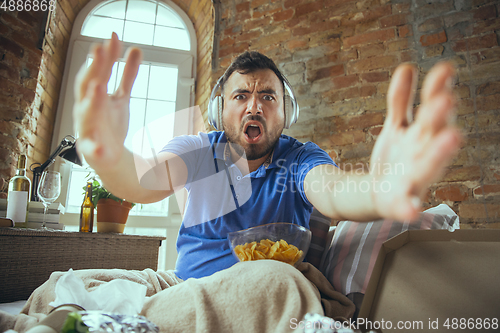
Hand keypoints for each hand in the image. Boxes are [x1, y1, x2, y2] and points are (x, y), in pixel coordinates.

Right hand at [73, 33, 141, 172]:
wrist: (107, 155)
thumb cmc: (109, 123)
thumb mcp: (121, 97)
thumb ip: (128, 75)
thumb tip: (135, 48)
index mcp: (93, 95)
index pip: (98, 71)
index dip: (105, 55)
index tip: (113, 38)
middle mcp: (86, 109)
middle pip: (88, 86)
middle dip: (94, 68)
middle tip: (101, 50)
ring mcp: (88, 129)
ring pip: (86, 113)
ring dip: (92, 100)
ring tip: (100, 87)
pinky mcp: (94, 151)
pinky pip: (92, 149)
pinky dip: (96, 148)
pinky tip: (102, 148)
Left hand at [369, 62, 461, 220]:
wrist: (378, 192)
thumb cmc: (396, 158)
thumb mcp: (397, 128)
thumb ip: (400, 101)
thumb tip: (407, 67)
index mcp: (424, 135)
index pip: (433, 109)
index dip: (438, 90)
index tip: (445, 68)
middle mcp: (424, 154)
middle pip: (434, 134)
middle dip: (440, 117)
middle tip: (446, 98)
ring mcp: (415, 178)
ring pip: (429, 166)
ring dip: (439, 153)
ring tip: (452, 138)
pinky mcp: (401, 201)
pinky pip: (406, 206)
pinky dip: (410, 209)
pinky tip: (412, 211)